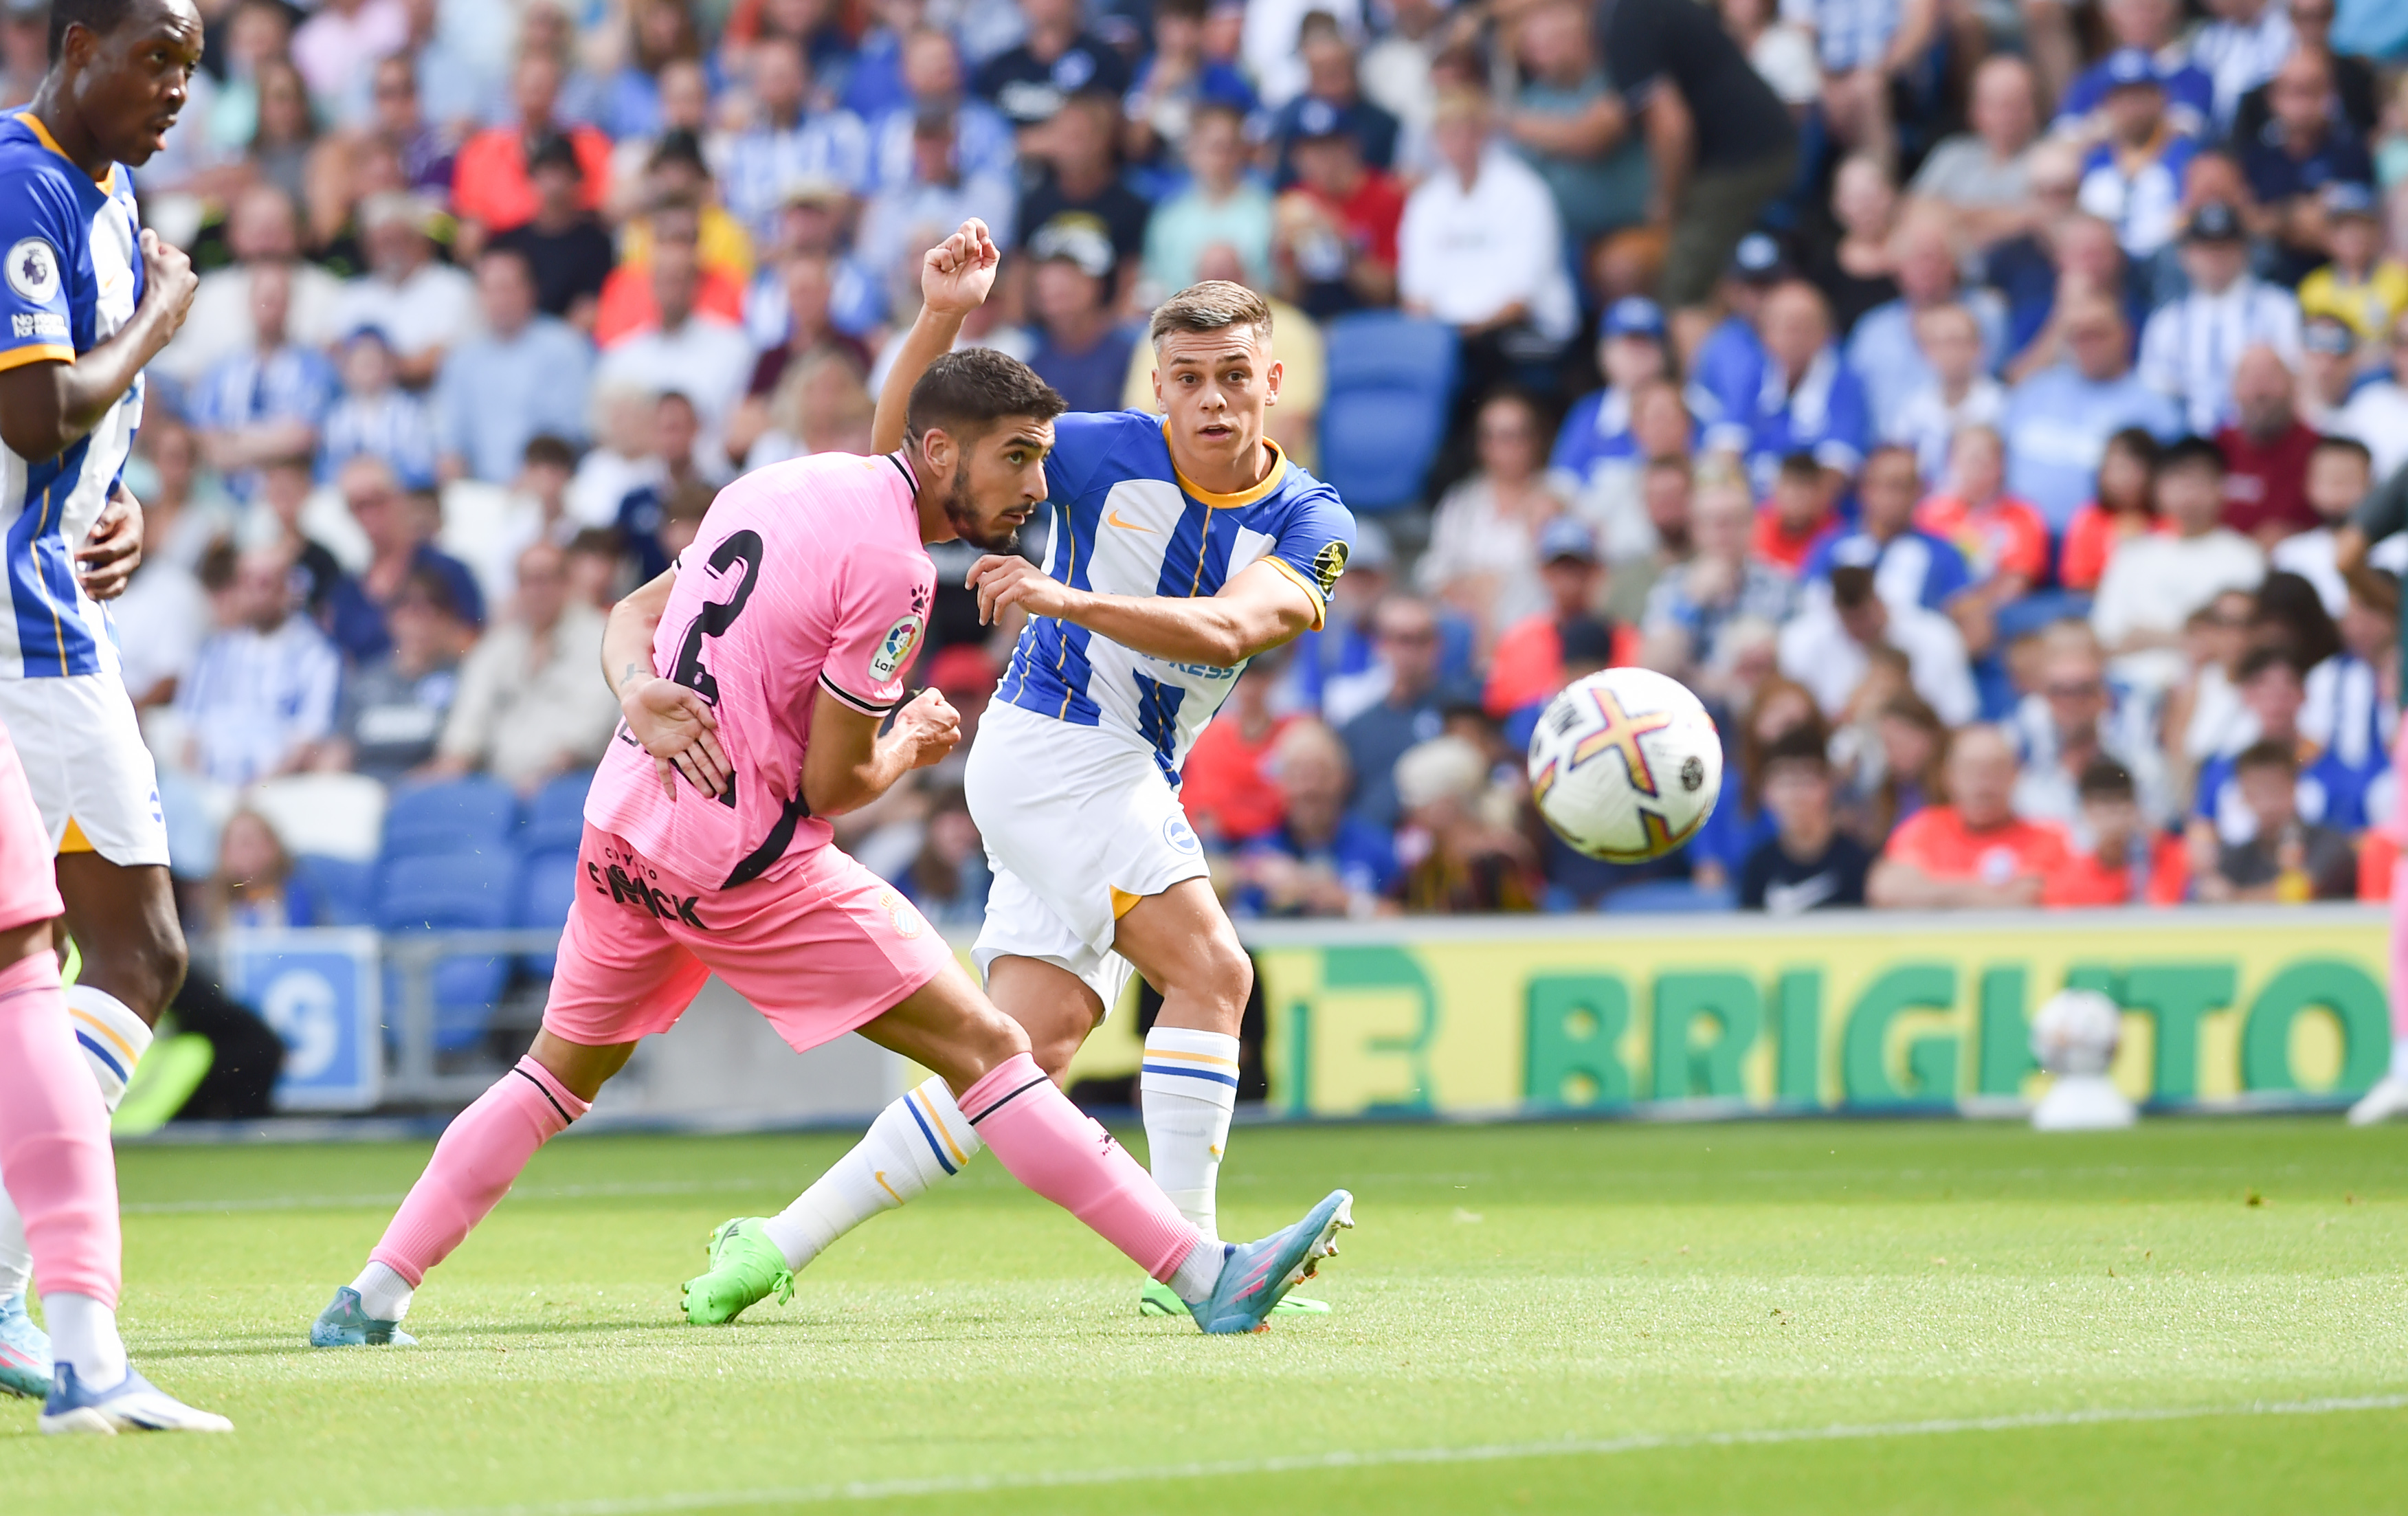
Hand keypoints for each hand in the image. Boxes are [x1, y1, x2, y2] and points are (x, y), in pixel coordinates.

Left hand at [78, 485, 143, 599]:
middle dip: (97, 577)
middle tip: (77, 578)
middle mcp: (133, 556)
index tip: (75, 555)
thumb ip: (106, 518)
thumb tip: (95, 531)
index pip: (112, 550)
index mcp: (132, 539)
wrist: (128, 517)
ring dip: (102, 590)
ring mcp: (128, 568)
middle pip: (116, 571)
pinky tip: (91, 596)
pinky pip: (117, 589)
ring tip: (85, 593)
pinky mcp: (122, 575)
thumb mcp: (114, 508)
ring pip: (118, 584)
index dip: (94, 554)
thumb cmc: (117, 511)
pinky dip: (106, 595)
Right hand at [137, 228, 197, 337]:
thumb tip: (148, 232)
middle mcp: (191, 275)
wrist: (159, 313)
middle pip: (171, 266)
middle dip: (160, 268)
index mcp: (183, 260)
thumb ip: (148, 242)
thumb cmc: (153, 283)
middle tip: (147, 274)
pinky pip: (175, 296)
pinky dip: (168, 296)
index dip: (153, 253)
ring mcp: (190, 292)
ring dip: (165, 282)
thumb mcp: (147, 257)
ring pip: (174, 282)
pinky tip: (158, 299)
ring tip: (152, 288)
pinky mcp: (186, 306)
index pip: (165, 249)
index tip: (145, 260)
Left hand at [621, 676, 730, 800]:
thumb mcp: (684, 694)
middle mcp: (686, 739)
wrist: (637, 691)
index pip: (712, 747)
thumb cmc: (662, 689)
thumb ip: (699, 709)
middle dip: (713, 775)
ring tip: (708, 795)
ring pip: (688, 767)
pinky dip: (668, 782)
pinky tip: (673, 797)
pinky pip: (663, 769)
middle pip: (703, 760)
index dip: (720, 759)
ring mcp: (672, 747)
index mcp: (696, 726)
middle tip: (723, 790)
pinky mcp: (656, 750)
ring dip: (698, 781)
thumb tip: (714, 726)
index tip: (728, 772)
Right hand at [888, 687, 960, 769]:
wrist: (902, 746)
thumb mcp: (922, 699)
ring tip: (917, 733)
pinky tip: (918, 742)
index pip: (943, 706)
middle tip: (919, 722)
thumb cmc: (911, 724)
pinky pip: (934, 748)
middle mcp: (954, 733)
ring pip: (939, 736)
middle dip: (933, 721)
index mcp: (953, 717)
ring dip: (931, 734)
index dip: (931, 708)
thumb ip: (934, 694)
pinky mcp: (938, 757)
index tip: (922, 712)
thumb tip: (937, 697)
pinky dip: (927, 745)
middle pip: (943, 722)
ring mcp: (947, 747)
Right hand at [921, 219, 999, 319]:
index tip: (984, 240)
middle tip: (968, 258)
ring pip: (958, 238)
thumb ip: (992, 257)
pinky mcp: (932, 255)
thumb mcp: (987, 276)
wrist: (951, 307)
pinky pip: (944, 252)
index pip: (977, 226)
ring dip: (961, 256)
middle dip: (972, 242)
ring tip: (955, 269)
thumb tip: (987, 240)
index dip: (981, 228)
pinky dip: (947, 263)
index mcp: (974, 249)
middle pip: (967, 226)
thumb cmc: (968, 295)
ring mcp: (945, 249)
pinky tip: (944, 272)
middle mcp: (959, 247)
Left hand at [968, 554, 1076, 623]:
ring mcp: (1018, 575)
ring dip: (984, 608)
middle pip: (984, 580)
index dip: (972, 572)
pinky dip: (996, 613)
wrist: (1063, 600)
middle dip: (979, 599)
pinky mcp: (1022, 587)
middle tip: (982, 613)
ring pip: (989, 591)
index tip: (968, 586)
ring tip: (986, 619)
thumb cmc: (1040, 594)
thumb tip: (979, 580)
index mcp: (1012, 561)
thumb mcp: (1018, 582)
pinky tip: (998, 620)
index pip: (984, 561)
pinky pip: (1000, 601)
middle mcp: (1014, 565)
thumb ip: (1000, 579)